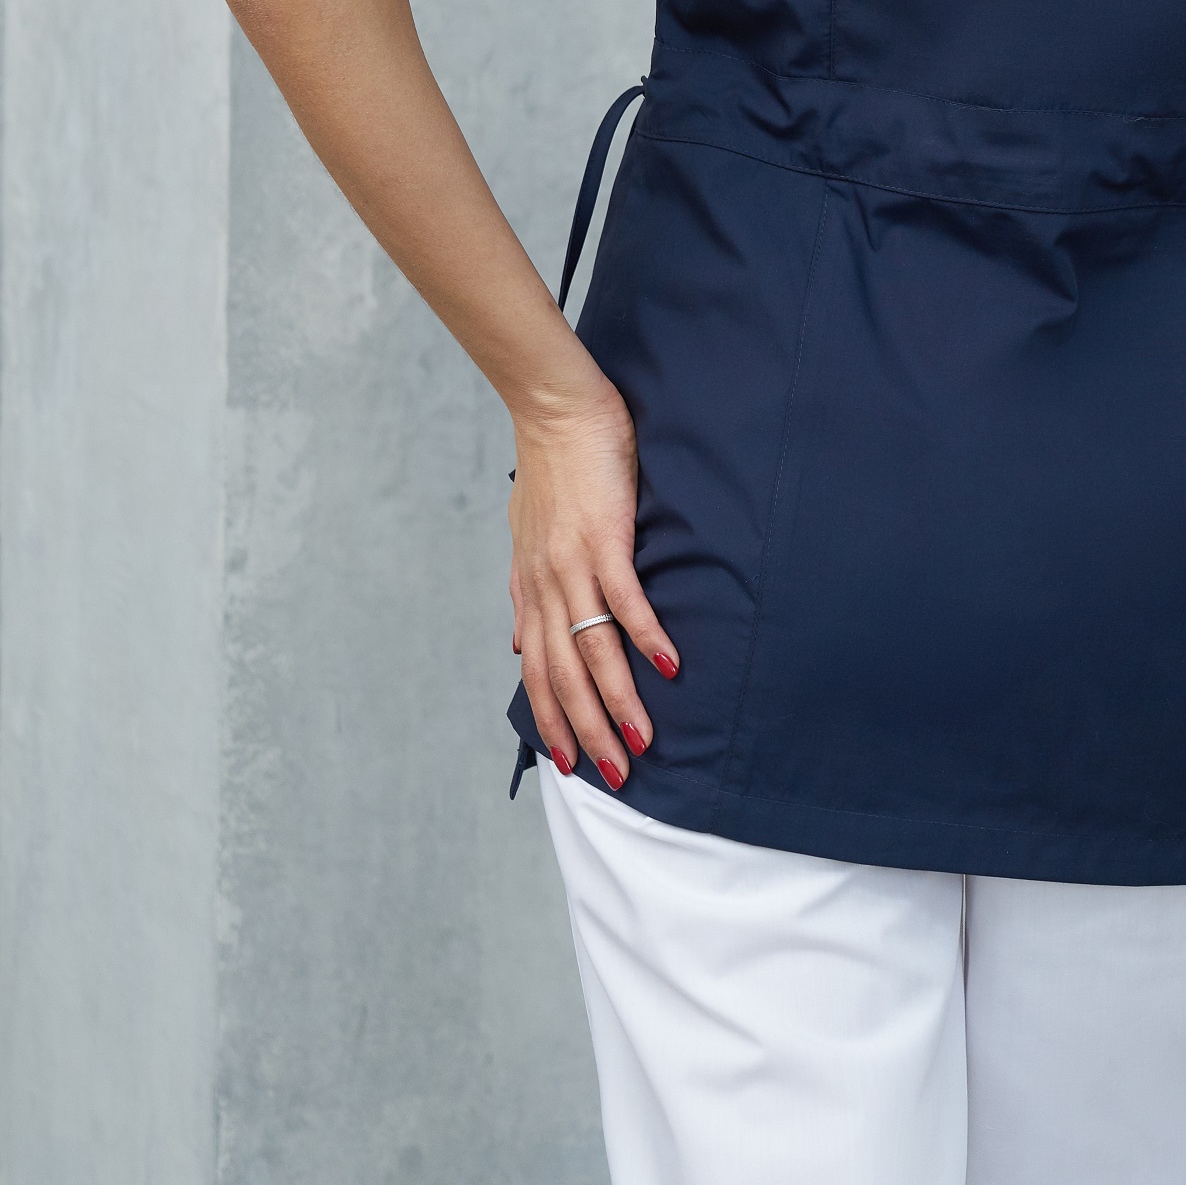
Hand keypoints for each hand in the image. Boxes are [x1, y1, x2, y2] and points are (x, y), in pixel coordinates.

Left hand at [508, 375, 678, 791]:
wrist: (555, 409)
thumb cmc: (549, 468)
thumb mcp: (525, 537)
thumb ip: (523, 595)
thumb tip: (516, 644)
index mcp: (531, 589)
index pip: (538, 672)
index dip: (551, 720)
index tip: (568, 763)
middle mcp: (546, 586)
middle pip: (563, 675)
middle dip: (586, 729)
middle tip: (613, 775)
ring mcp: (573, 564)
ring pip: (591, 649)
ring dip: (617, 699)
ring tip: (642, 738)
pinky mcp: (604, 537)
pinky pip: (624, 598)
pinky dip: (645, 634)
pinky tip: (669, 665)